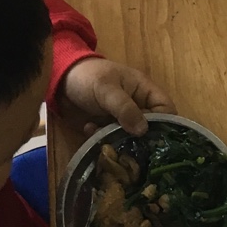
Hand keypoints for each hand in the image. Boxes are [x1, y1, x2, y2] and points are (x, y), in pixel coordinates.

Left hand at [56, 56, 175, 136]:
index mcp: (144, 90)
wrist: (60, 78)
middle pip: (151, 128)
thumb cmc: (88, 77)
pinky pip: (114, 138)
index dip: (165, 125)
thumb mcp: (106, 89)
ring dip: (119, 140)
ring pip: (132, 136)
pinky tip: (90, 131)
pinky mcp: (108, 126)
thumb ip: (124, 108)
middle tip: (130, 150)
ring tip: (106, 141)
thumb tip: (143, 130)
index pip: (167, 110)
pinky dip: (104, 138)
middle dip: (141, 139)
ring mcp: (123, 117)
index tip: (154, 141)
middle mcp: (138, 105)